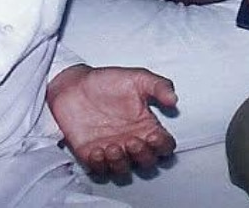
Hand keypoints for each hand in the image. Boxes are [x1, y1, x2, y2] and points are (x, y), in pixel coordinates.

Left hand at [46, 64, 176, 175]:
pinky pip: (99, 169)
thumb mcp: (138, 78)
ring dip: (121, 163)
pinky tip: (97, 150)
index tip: (154, 135)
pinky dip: (100, 164)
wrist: (74, 85)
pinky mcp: (91, 154)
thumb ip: (159, 86)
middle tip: (132, 141)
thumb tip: (174, 100)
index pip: (164, 145)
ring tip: (112, 146)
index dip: (162, 145)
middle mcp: (132, 140)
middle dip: (142, 155)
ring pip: (124, 170)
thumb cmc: (107, 81)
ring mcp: (112, 149)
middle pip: (147, 162)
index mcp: (146, 125)